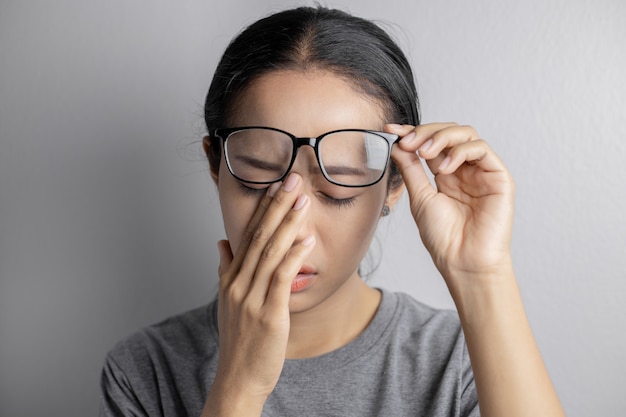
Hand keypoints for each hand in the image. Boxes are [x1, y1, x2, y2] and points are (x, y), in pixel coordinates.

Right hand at [206, 174, 314, 411]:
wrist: (239, 377)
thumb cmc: (239, 340)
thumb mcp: (227, 302)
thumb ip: (225, 269)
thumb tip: (223, 242)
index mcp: (231, 278)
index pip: (247, 235)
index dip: (262, 208)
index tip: (274, 185)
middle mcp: (239, 283)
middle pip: (259, 236)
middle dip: (277, 205)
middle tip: (292, 179)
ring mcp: (252, 298)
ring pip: (270, 252)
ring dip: (288, 224)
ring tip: (303, 200)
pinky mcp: (269, 314)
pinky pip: (281, 279)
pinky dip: (294, 256)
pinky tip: (307, 239)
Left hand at [387, 123, 514, 285]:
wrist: (463, 262)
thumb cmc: (444, 238)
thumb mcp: (419, 197)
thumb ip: (410, 169)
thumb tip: (397, 144)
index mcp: (446, 175)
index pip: (431, 143)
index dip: (411, 133)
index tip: (391, 131)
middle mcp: (465, 170)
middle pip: (449, 132)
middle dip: (425, 132)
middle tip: (408, 142)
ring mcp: (482, 172)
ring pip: (466, 134)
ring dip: (441, 137)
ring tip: (424, 153)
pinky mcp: (498, 177)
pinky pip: (481, 149)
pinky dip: (460, 151)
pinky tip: (446, 168)